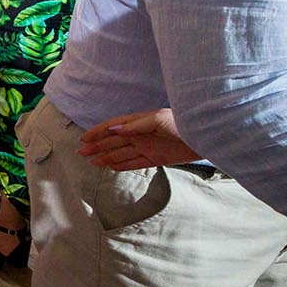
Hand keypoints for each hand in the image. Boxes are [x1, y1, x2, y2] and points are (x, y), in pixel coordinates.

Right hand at [78, 109, 198, 170]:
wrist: (205, 137)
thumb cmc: (182, 123)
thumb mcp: (158, 120)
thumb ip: (135, 125)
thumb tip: (114, 129)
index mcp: (139, 122)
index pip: (113, 127)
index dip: (98, 132)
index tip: (84, 139)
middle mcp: (140, 135)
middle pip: (114, 141)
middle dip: (98, 146)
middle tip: (82, 152)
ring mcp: (147, 147)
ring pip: (121, 153)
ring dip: (107, 157)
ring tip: (93, 162)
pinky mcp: (156, 159)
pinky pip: (135, 163)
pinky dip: (123, 165)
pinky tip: (112, 167)